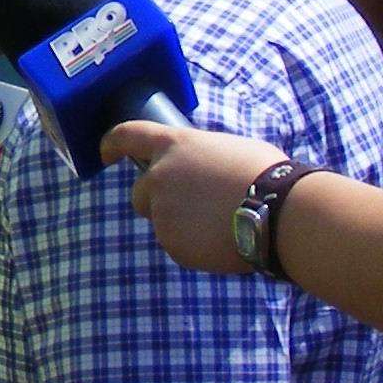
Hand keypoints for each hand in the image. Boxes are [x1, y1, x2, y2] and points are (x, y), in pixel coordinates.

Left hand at [99, 118, 287, 272]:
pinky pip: (178, 245)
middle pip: (139, 194)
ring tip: (221, 223)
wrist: (278, 212)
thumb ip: (199, 157)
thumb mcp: (227, 149)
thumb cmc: (264, 173)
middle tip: (193, 207)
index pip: (127, 136)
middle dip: (155, 201)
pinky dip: (194, 245)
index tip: (104, 153)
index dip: (111, 143)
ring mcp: (162, 213)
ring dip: (182, 224)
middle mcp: (158, 177)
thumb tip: (198, 171)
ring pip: (162, 222)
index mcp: (173, 145)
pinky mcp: (173, 244)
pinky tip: (222, 240)